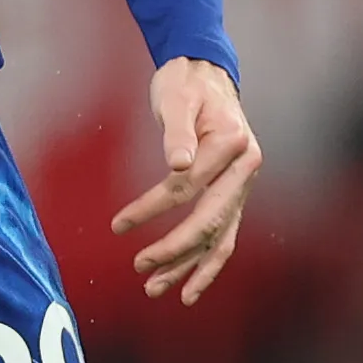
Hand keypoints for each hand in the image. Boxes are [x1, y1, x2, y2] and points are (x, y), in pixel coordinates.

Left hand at [111, 57, 260, 305]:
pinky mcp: (234, 194)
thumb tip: (178, 165)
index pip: (187, 186)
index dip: (151, 208)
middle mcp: (245, 168)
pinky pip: (223, 235)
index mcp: (233, 144)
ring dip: (189, 266)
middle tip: (139, 268)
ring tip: (155, 288)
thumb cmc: (185, 84)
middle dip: (175, 250)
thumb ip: (177, 132)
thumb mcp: (175, 99)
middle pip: (211, 220)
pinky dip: (206, 261)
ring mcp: (243, 184)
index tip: (118, 225)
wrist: (206, 73)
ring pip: (220, 237)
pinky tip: (186, 285)